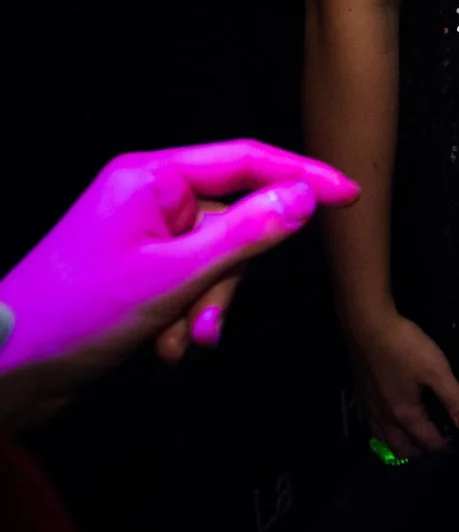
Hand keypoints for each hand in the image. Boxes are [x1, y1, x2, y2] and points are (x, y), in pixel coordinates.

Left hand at [0, 142, 357, 422]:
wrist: (6, 372)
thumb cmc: (76, 314)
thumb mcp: (174, 276)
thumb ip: (246, 233)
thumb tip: (306, 197)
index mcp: (152, 177)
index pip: (247, 159)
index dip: (303, 176)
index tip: (350, 195)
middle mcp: (150, 195)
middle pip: (235, 218)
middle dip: (229, 278)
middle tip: (209, 323)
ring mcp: (142, 231)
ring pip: (217, 256)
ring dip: (206, 304)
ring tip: (178, 342)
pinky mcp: (138, 266)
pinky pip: (192, 277)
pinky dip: (187, 312)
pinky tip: (162, 343)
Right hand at [345, 309, 458, 458]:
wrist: (368, 327)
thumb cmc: (405, 348)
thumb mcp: (437, 370)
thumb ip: (454, 398)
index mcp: (405, 415)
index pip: (426, 441)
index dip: (442, 446)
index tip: (454, 445)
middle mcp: (384, 418)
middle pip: (401, 448)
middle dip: (419, 452)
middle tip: (435, 445)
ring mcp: (370, 408)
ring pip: (384, 439)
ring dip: (400, 444)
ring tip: (414, 439)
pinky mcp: (362, 396)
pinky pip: (374, 426)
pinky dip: (386, 432)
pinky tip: (391, 420)